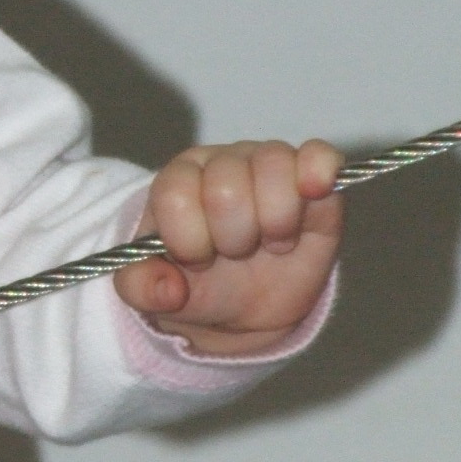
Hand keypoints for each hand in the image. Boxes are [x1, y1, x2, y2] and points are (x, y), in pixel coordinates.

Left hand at [113, 139, 342, 357]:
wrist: (244, 305)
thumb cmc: (197, 284)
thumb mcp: (154, 291)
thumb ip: (140, 288)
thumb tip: (166, 291)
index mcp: (177, 182)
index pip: (176, 194)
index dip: (188, 238)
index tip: (197, 259)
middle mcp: (222, 164)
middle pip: (225, 188)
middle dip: (231, 238)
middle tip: (236, 253)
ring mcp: (269, 167)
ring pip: (273, 166)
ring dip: (274, 223)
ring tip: (271, 243)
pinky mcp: (315, 181)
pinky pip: (319, 156)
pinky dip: (318, 170)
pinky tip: (314, 192)